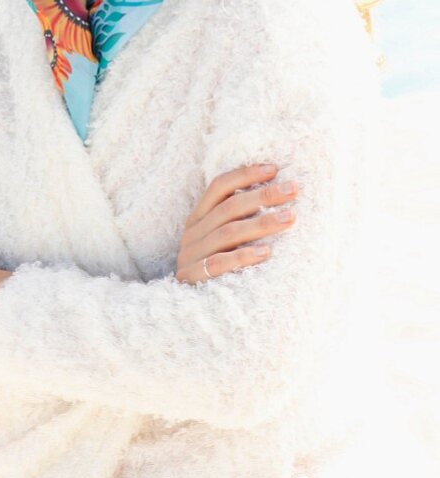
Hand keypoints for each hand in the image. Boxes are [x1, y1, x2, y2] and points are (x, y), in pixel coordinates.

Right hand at [176, 163, 298, 283]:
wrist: (185, 307)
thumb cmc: (213, 267)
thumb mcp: (218, 240)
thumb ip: (236, 220)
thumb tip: (276, 195)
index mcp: (198, 217)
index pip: (219, 186)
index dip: (245, 175)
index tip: (274, 169)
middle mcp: (193, 232)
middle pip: (229, 207)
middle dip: (263, 196)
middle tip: (292, 189)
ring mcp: (191, 255)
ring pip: (228, 233)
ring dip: (261, 224)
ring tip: (290, 218)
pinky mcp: (194, 277)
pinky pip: (219, 264)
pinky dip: (242, 257)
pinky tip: (266, 253)